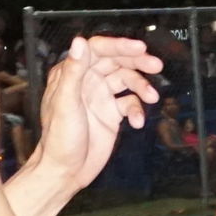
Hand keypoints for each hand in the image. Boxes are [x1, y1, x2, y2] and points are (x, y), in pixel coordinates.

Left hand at [33, 35, 160, 197]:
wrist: (66, 172)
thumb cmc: (59, 140)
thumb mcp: (65, 103)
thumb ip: (73, 71)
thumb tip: (79, 42)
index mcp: (71, 75)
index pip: (97, 50)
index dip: (119, 45)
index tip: (140, 47)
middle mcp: (87, 82)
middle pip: (117, 61)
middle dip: (138, 62)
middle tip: (156, 65)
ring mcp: (100, 97)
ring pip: (127, 80)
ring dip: (142, 86)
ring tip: (152, 97)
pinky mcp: (111, 113)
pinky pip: (131, 104)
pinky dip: (137, 111)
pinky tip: (137, 122)